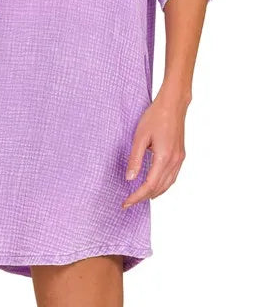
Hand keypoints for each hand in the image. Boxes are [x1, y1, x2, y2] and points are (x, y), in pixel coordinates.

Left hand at [121, 87, 188, 208]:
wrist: (173, 104)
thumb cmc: (155, 116)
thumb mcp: (140, 137)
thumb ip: (135, 159)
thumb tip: (129, 178)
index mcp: (164, 158)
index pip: (149, 185)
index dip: (136, 196)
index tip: (125, 203)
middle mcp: (174, 161)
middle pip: (159, 188)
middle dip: (143, 197)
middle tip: (129, 202)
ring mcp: (180, 159)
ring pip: (168, 185)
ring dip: (154, 193)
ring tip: (140, 196)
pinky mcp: (180, 155)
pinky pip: (172, 177)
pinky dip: (162, 185)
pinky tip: (155, 185)